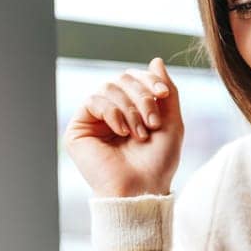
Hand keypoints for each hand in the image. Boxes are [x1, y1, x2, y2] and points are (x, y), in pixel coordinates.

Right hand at [63, 57, 182, 197]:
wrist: (142, 189)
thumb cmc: (158, 163)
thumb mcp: (172, 122)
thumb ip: (167, 90)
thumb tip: (155, 60)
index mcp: (130, 110)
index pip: (134, 78)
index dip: (149, 81)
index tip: (163, 96)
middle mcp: (110, 113)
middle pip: (121, 79)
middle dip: (141, 97)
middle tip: (153, 122)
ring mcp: (93, 121)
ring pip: (108, 88)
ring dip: (130, 109)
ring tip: (140, 133)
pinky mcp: (78, 130)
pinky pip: (94, 101)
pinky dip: (112, 112)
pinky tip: (122, 132)